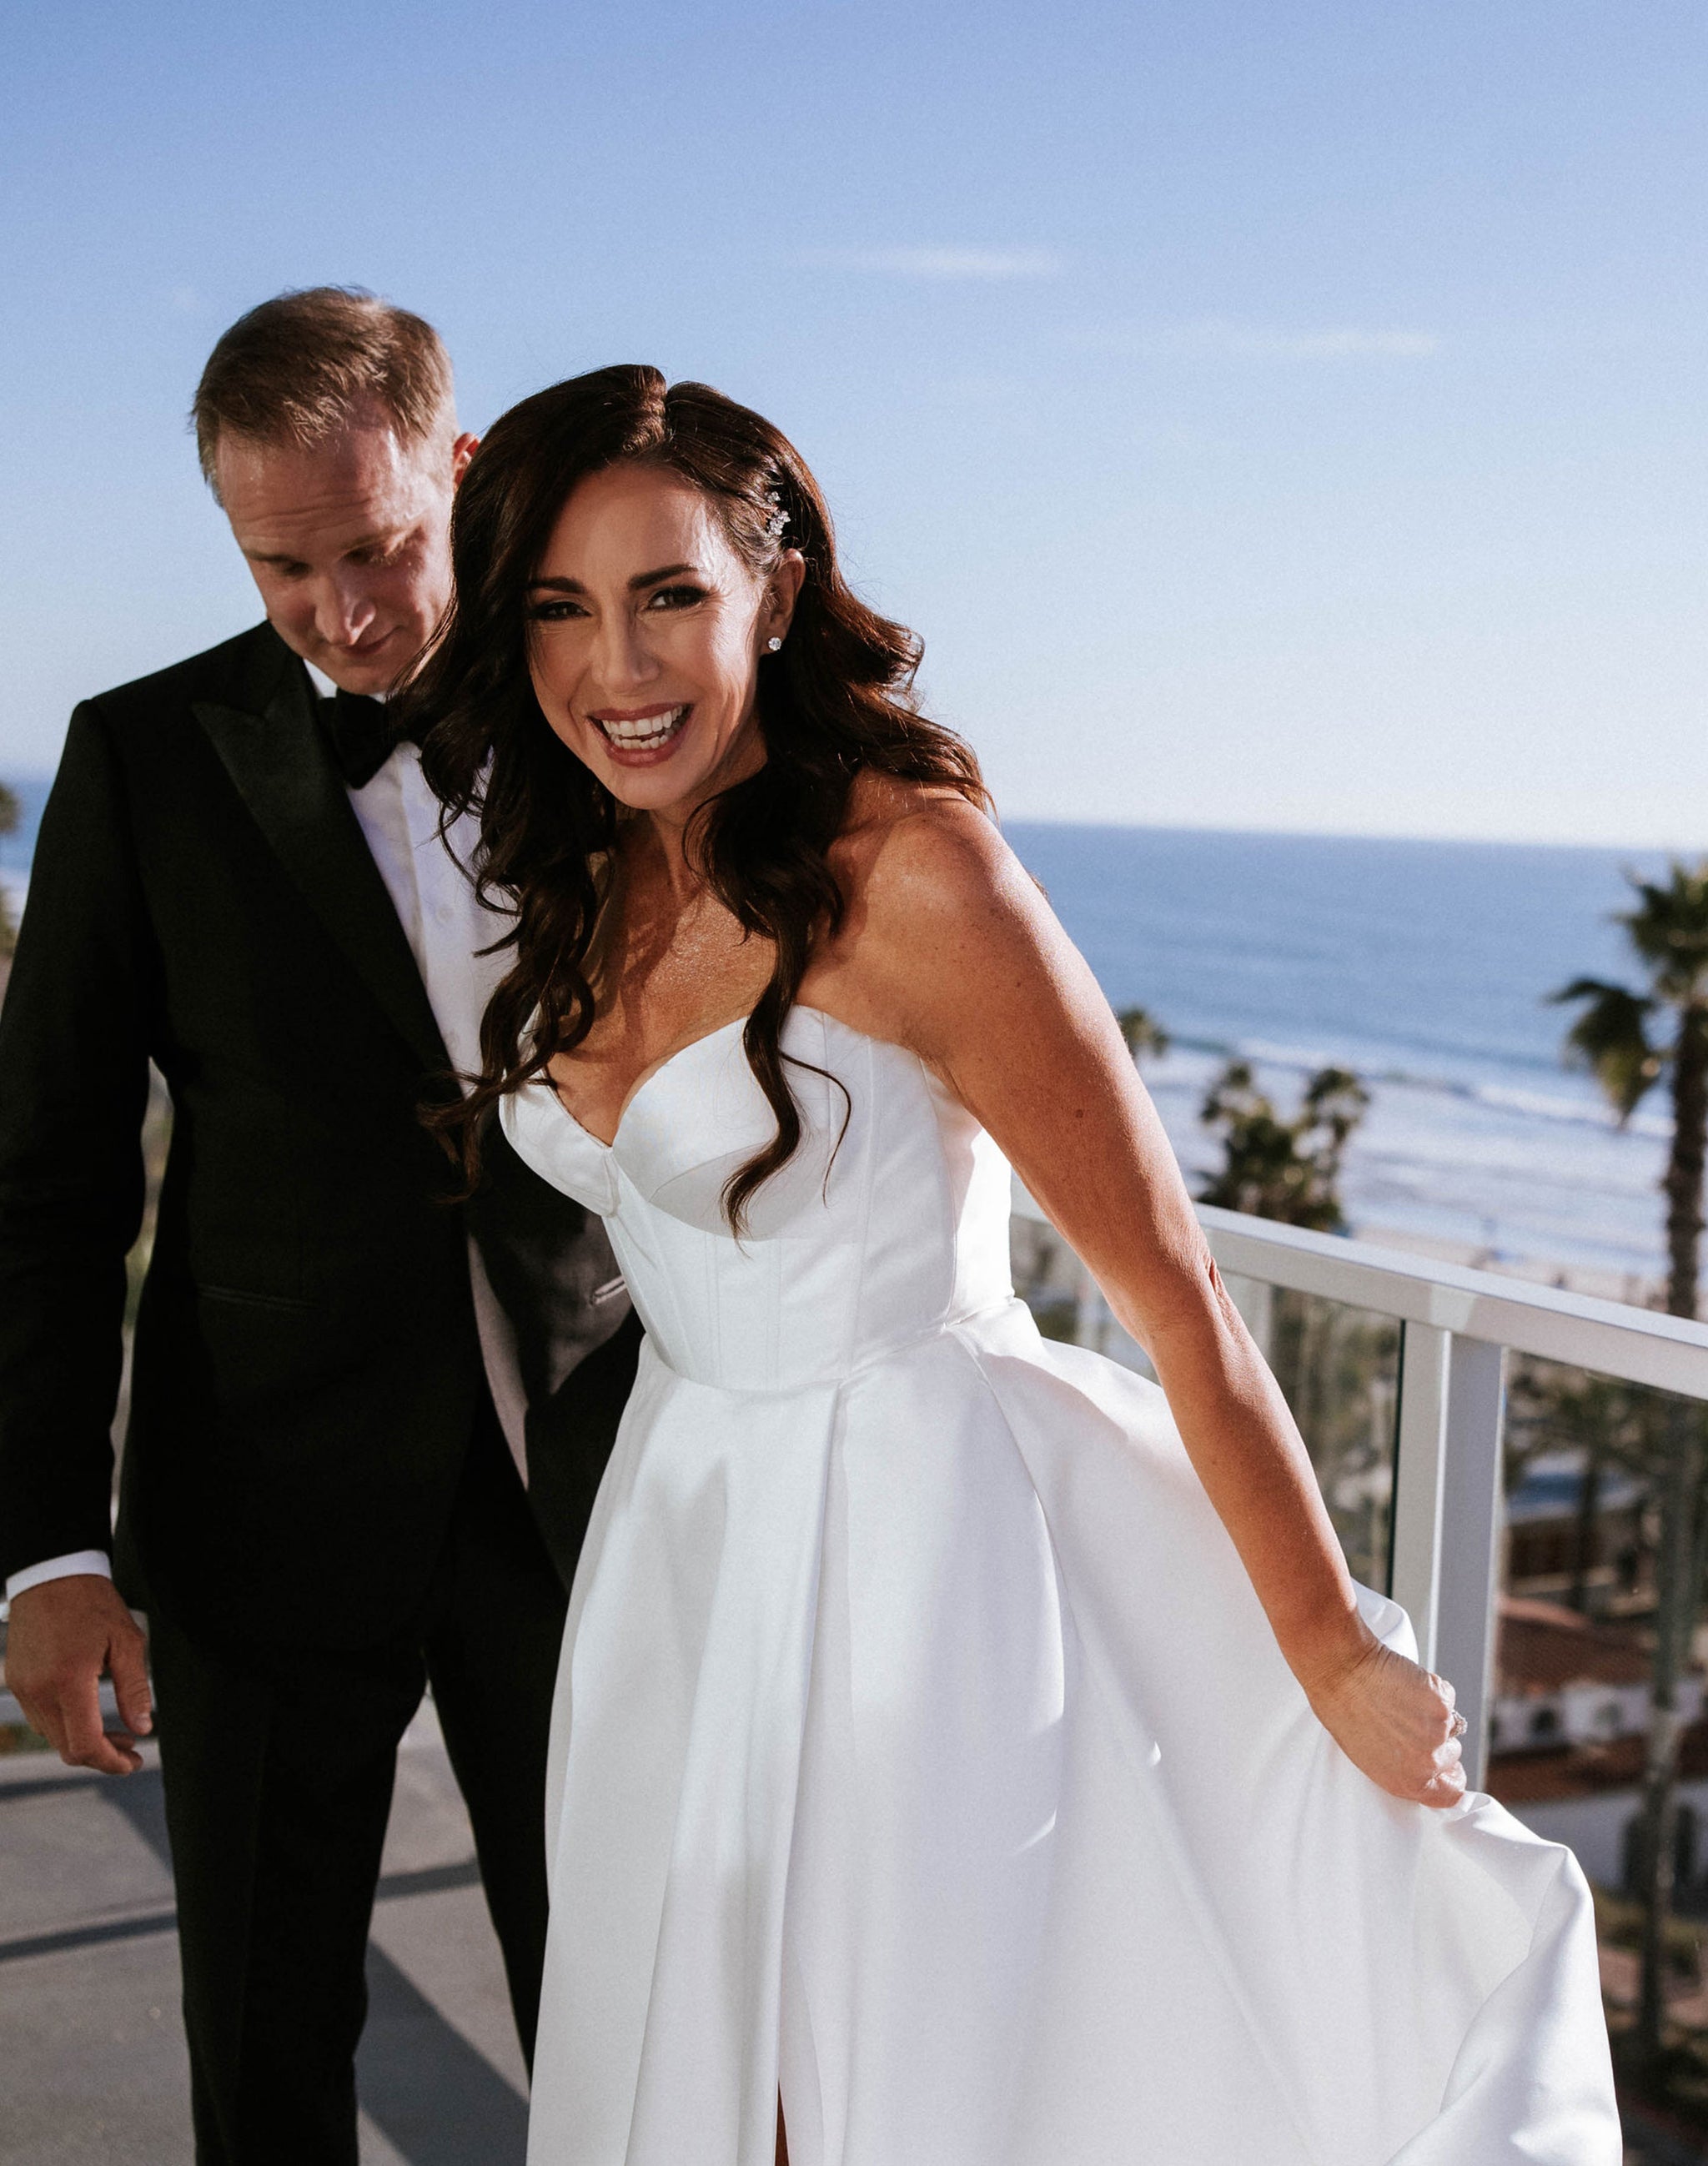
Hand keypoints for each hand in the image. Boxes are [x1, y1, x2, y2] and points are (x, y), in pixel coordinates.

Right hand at [4, 1576, 151, 1774]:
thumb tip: (143, 1728)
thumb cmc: (93, 1603)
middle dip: (102, 1756)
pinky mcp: (16, 1682)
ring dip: (83, 1741)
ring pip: (53, 1736)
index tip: (133, 1762)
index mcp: (69, 1681)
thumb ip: (135, 1689)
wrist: (51, 1574)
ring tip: (116, 1731)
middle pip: (68, 1748)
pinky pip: (40, 1718)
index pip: (85, 1744)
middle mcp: (39, 1691)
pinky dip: (65, 1725)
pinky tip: (88, 1713)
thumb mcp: (127, 1641)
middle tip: (132, 1749)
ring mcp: (23, 1688)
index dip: (111, 1762)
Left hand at [1304, 1633, 1466, 1808]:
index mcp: (1407, 1783)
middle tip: (1408, 1721)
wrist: (1341, 1673)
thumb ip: (1400, 1767)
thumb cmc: (1342, 1709)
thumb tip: (1417, 1761)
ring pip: (1450, 1723)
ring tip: (1400, 1700)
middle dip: (1437, 1738)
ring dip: (1433, 1711)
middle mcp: (1426, 1763)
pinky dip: (1432, 1688)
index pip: (1451, 1793)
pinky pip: (1446, 1695)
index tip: (1445, 1765)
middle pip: (1452, 1754)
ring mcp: (1437, 1733)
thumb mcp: (1368, 1757)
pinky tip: (1405, 1683)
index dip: (1449, 1776)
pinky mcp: (1442, 1704)